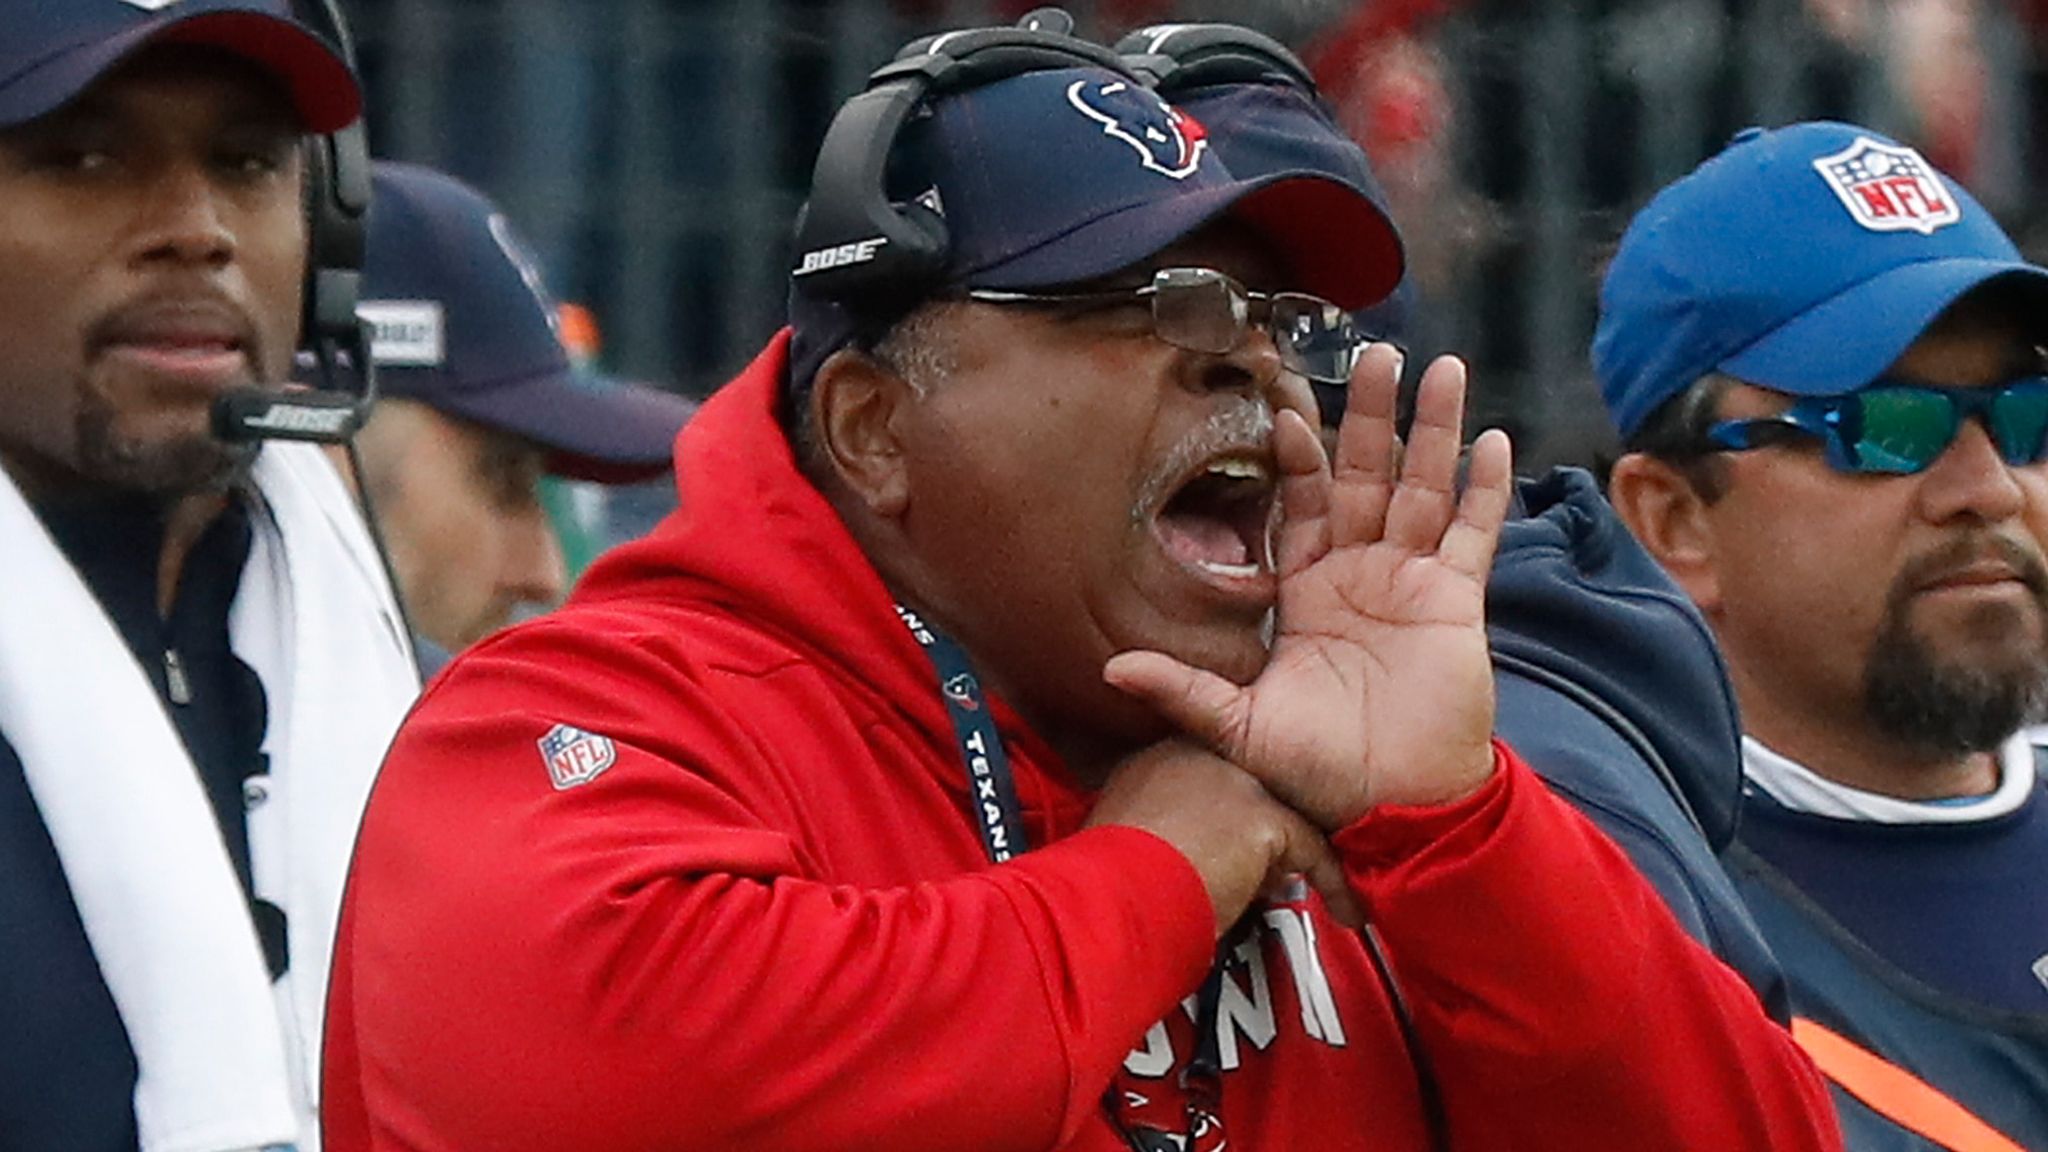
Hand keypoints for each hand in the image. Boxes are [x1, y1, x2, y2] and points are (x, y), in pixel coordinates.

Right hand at [1087, 739, 1363, 935]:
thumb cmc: (1107, 885)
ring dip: (1291, 859)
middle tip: (1264, 879)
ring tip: (1297, 892)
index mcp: (1158, 756)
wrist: (1113, 900)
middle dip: (1262, 834)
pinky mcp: (1265, 817)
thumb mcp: (1119, 838)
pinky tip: (1340, 907)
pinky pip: (1314, 852)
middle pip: (1253, 791)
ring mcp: (1237, 782)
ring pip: (1283, 818)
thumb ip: (1155, 827)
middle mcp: (1201, 757)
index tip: (1226, 849)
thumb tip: (1180, 852)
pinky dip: (1331, 882)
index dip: (1224, 818)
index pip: (1211, 776)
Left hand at [1105, 345, 1511, 828]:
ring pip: (1425, 487)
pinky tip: (1492, 439)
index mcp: (1307, 590)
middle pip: (1369, 474)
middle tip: (1379, 352)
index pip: (1304, 504)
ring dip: (1435, 429)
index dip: (1298, 458)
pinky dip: (1484, 489)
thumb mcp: (1238, 725)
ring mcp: (1412, 582)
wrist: (1391, 806)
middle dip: (1373, 414)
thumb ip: (1182, 689)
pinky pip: (1474, 534)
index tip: (1284, 409)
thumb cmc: (1316, 770)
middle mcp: (1360, 573)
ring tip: (1444, 367)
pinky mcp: (1457, 601)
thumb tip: (1110, 668)